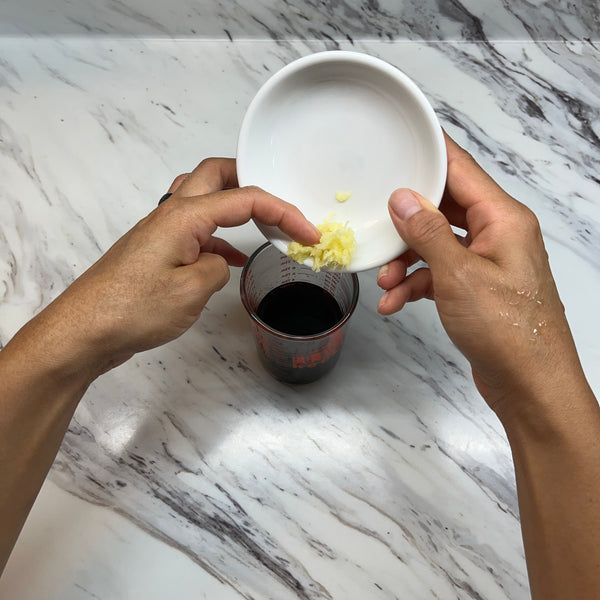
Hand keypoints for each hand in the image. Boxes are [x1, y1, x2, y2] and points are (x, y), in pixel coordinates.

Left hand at [31, 158, 319, 378]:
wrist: (85, 330)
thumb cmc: (134, 310)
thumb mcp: (191, 291)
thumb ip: (217, 268)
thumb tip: (219, 261)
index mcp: (185, 216)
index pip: (245, 198)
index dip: (284, 211)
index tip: (310, 234)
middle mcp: (171, 213)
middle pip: (217, 174)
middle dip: (253, 178)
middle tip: (280, 202)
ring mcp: (161, 230)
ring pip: (204, 198)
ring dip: (235, 205)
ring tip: (263, 223)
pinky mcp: (156, 250)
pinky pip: (195, 229)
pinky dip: (220, 236)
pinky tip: (233, 258)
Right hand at [376, 134, 584, 412]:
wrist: (530, 385)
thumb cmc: (508, 331)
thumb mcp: (459, 275)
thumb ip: (427, 233)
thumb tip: (403, 199)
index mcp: (503, 219)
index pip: (462, 170)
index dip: (431, 155)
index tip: (402, 142)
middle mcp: (497, 235)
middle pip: (443, 209)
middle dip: (407, 222)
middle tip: (377, 224)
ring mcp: (487, 263)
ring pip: (436, 245)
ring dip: (406, 261)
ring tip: (385, 281)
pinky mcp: (476, 289)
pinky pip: (438, 274)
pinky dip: (415, 285)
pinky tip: (395, 302)